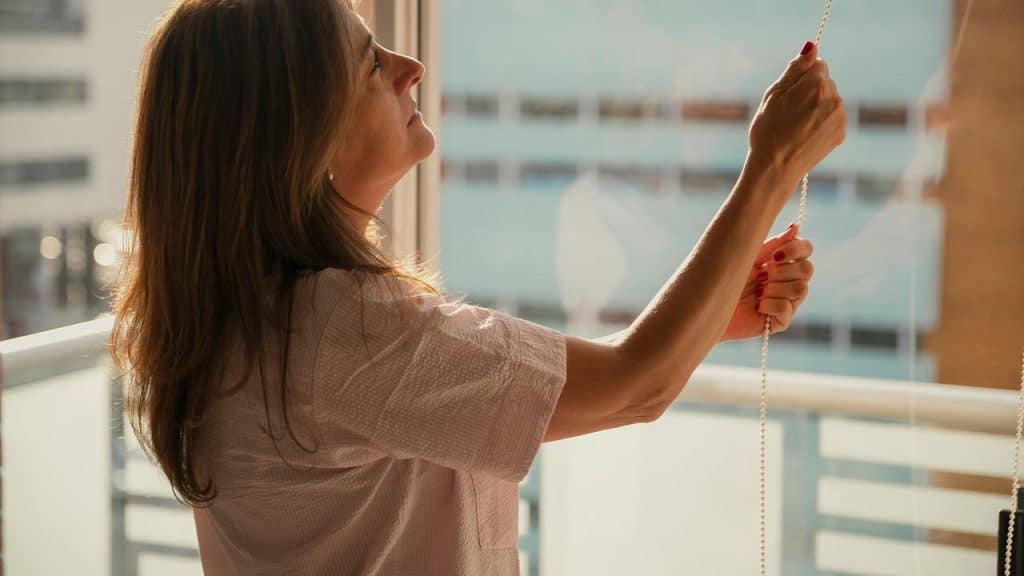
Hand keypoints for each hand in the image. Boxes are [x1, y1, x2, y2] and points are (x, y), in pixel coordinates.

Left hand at [720, 223, 813, 341]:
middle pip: (807, 269)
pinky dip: (770, 305)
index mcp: (783, 262)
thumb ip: (772, 244)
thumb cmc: (724, 277)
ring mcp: (787, 301)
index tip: (774, 255)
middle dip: (783, 271)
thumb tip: (795, 227)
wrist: (707, 303)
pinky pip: (787, 308)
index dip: (796, 249)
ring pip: (801, 289)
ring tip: (758, 292)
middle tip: (761, 275)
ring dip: (776, 288)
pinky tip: (758, 306)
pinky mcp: (781, 321)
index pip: (806, 249)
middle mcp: (789, 280)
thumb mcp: (747, 256)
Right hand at [747, 42, 846, 195]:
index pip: (817, 64)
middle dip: (810, 90)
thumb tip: (812, 47)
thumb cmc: (768, 131)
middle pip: (825, 81)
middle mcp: (834, 97)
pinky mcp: (840, 132)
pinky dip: (821, 121)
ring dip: (816, 106)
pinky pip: (832, 116)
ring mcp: (840, 116)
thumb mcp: (773, 95)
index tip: (788, 94)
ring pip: (830, 99)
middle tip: (788, 112)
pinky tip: (805, 134)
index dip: (801, 77)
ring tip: (796, 125)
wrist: (775, 169)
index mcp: (817, 84)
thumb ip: (795, 69)